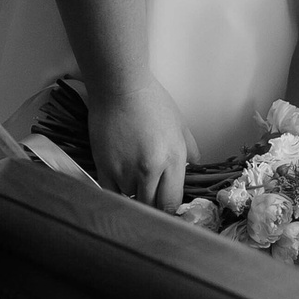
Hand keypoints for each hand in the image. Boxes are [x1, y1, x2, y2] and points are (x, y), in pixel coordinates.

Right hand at [89, 78, 198, 211]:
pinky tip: (120, 182)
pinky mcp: (104, 168)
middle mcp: (150, 171)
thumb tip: (194, 168)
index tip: (167, 208)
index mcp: (172, 160)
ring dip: (134, 196)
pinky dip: (117, 192)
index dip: (170, 210)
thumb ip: (190, 152)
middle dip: (153, 205)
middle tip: (152, 198)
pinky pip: (111, 193)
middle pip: (151, 206)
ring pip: (131, 200)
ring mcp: (125, 171)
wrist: (119, 88)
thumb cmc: (151, 102)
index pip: (171, 203)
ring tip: (135, 182)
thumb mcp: (180, 126)